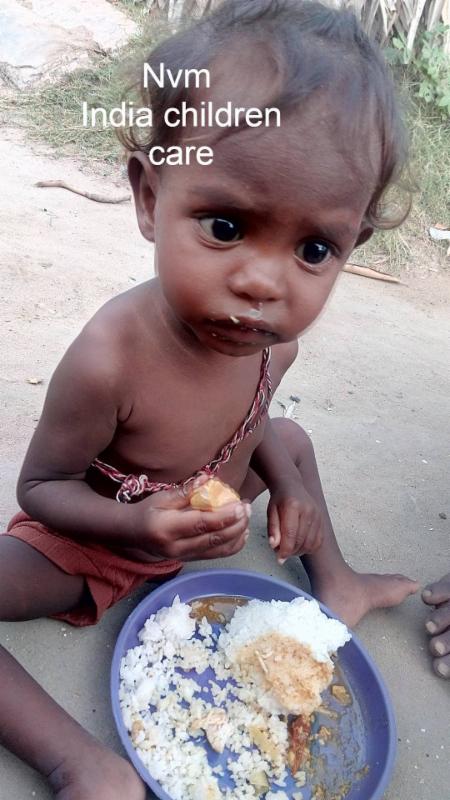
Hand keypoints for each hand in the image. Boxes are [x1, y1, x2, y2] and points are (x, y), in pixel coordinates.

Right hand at [132, 475, 250, 561]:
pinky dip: (232, 545)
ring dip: (237, 535)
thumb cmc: (147, 511)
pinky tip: (242, 533)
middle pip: (213, 539)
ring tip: (248, 518)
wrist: (132, 533)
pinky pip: (215, 555)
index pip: (201, 524)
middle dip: (236, 525)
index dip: (224, 516)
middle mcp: (176, 547)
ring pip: (218, 550)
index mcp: (167, 528)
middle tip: (248, 508)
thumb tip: (208, 480)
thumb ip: (186, 491)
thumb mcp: (162, 497)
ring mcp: (183, 557)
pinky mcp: (190, 560)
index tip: (240, 506)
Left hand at [267, 480, 323, 561]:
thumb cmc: (279, 500)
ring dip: (300, 551)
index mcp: (293, 506)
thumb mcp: (271, 512)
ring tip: (289, 549)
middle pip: (301, 540)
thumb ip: (272, 529)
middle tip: (281, 553)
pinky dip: (309, 548)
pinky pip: (318, 541)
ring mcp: (317, 515)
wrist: (292, 486)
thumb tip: (274, 546)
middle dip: (291, 552)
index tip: (279, 558)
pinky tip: (300, 546)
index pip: (290, 534)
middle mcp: (308, 510)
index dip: (285, 550)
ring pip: (311, 543)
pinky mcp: (322, 520)